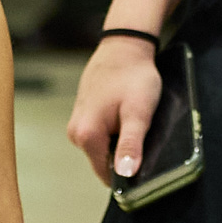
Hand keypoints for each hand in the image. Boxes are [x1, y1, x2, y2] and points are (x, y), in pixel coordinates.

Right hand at [65, 35, 162, 184]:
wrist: (123, 47)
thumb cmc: (133, 77)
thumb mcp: (139, 112)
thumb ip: (130, 144)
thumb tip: (125, 174)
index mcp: (86, 135)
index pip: (108, 175)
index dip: (129, 174)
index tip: (146, 160)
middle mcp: (75, 133)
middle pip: (104, 162)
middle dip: (125, 155)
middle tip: (143, 134)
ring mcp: (76, 123)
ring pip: (103, 148)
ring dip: (120, 142)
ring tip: (135, 121)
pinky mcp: (82, 115)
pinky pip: (100, 135)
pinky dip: (115, 130)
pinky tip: (126, 115)